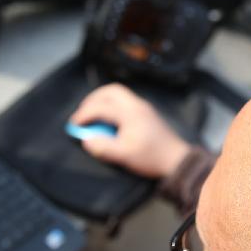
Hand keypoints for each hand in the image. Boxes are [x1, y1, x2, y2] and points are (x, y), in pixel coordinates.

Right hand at [70, 83, 190, 178]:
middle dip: (92, 99)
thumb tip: (85, 139)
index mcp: (130, 113)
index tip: (74, 125)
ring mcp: (143, 107)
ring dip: (102, 100)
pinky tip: (109, 118)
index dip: (84, 114)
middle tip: (82, 113)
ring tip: (93, 114)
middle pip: (110, 90)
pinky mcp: (146, 113)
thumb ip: (103, 147)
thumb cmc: (151, 157)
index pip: (101, 107)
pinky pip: (125, 100)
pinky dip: (112, 104)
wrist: (176, 160)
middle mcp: (137, 105)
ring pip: (119, 93)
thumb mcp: (124, 156)